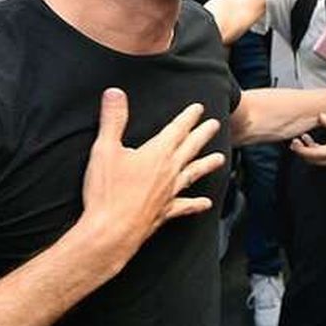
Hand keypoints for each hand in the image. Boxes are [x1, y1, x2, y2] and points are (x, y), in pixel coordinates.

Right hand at [74, 89, 226, 269]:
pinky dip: (196, 204)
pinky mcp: (165, 213)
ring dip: (207, 165)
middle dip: (203, 134)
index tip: (199, 108)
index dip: (188, 117)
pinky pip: (185, 206)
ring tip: (220, 159)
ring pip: (193, 174)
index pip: (177, 129)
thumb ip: (113, 120)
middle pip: (191, 148)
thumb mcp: (105, 150)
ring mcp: (170, 193)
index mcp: (158, 153)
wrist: (110, 233)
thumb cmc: (107, 192)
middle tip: (216, 125)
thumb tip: (115, 92)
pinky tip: (206, 203)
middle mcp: (169, 171)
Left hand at [290, 113, 325, 168]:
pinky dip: (320, 153)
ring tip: (304, 140)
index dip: (301, 150)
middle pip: (315, 161)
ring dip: (311, 152)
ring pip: (321, 161)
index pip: (314, 154)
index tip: (294, 143)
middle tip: (295, 142)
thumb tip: (320, 117)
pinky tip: (316, 143)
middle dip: (303, 152)